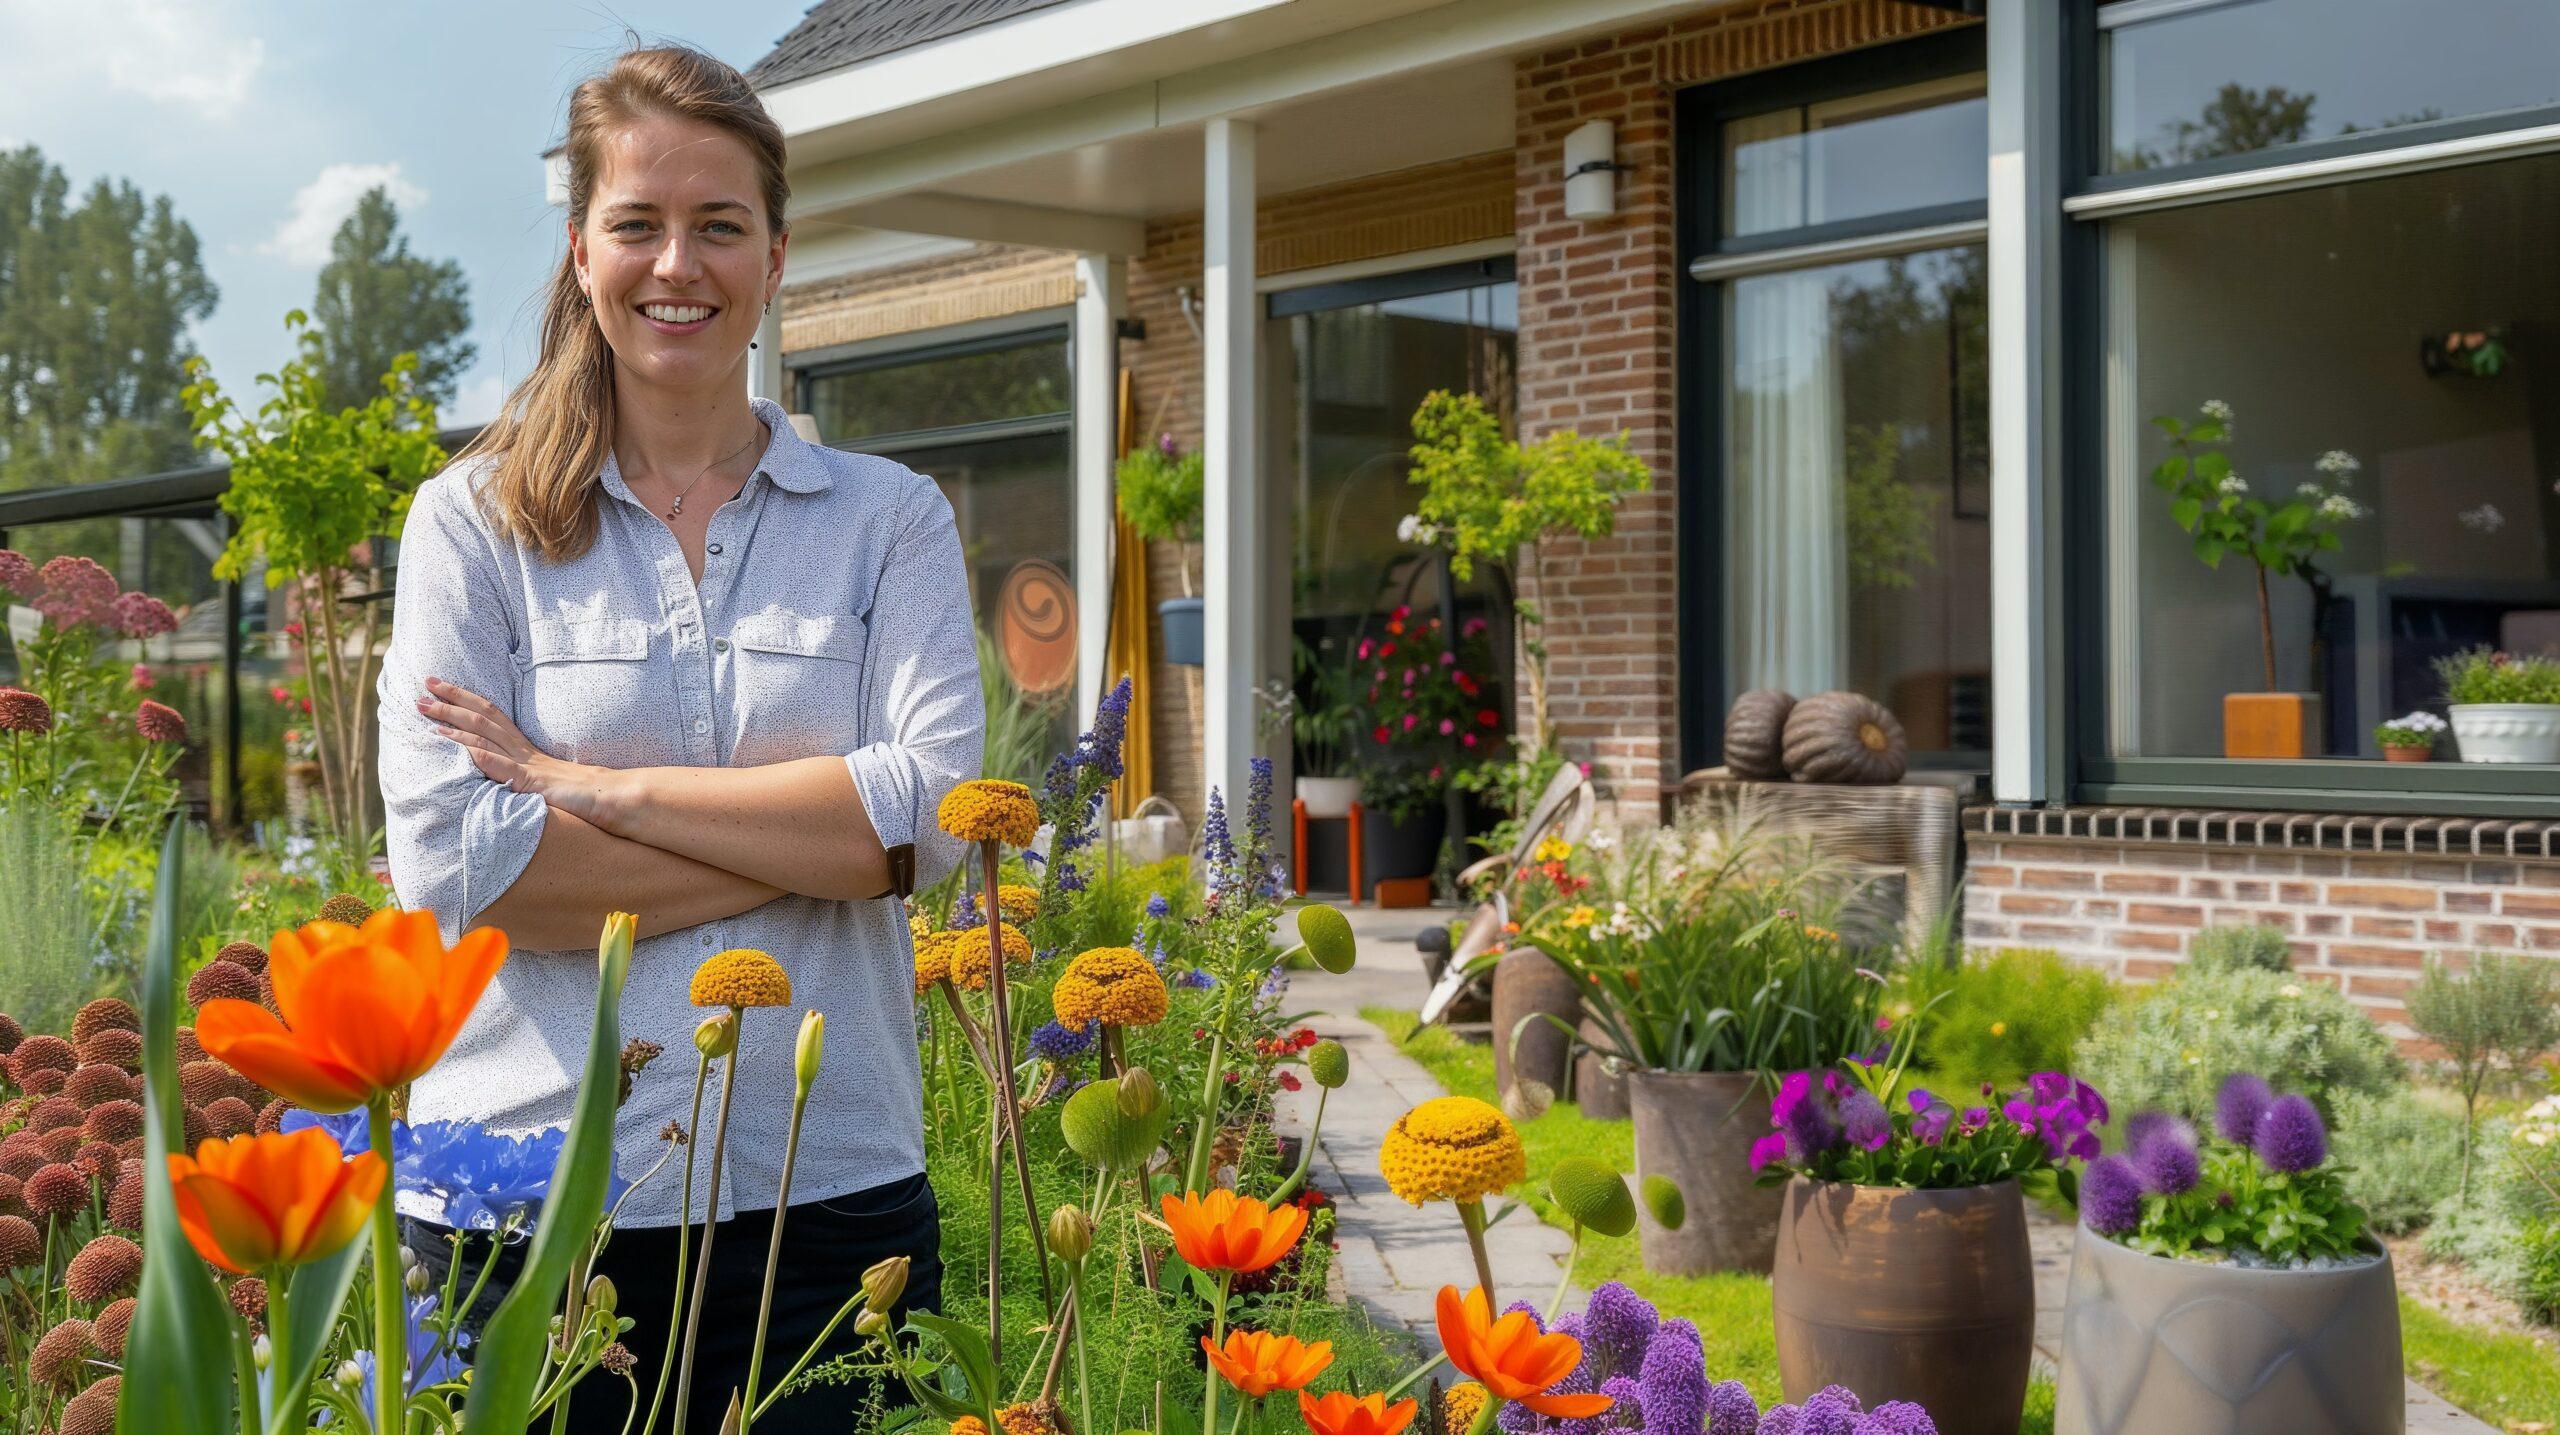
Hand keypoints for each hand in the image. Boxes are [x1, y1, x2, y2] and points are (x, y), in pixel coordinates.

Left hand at [417, 676, 623, 828]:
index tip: (441, 690)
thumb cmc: (583, 796)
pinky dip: (482, 757)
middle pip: (483, 718)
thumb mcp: (547, 782)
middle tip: (424, 687)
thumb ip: (524, 776)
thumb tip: (504, 775)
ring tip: (427, 711)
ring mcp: (528, 765)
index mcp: (526, 750)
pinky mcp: (534, 783)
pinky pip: (505, 768)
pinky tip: (462, 749)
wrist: (612, 798)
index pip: (491, 717)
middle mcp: (524, 751)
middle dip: (451, 701)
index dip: (466, 701)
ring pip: (486, 736)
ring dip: (454, 722)